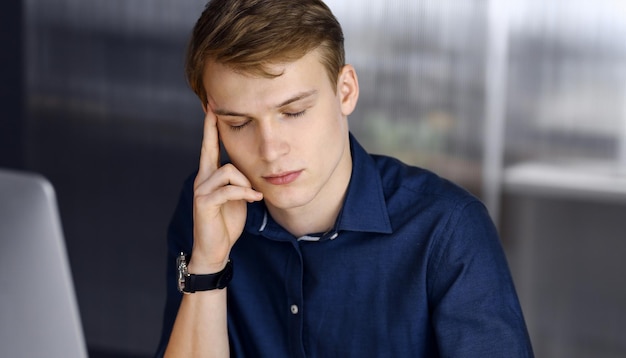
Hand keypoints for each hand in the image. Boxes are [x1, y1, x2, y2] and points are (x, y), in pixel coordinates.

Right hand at [189, 105, 262, 272]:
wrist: (214, 249)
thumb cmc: (227, 223)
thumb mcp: (238, 198)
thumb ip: (240, 182)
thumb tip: (250, 169)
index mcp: (211, 176)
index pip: (210, 148)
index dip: (211, 129)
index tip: (211, 109)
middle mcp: (203, 179)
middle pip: (209, 149)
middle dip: (212, 130)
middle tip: (214, 111)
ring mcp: (202, 190)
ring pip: (227, 170)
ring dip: (245, 182)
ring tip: (253, 195)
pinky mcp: (204, 203)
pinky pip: (228, 189)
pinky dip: (244, 193)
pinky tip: (254, 199)